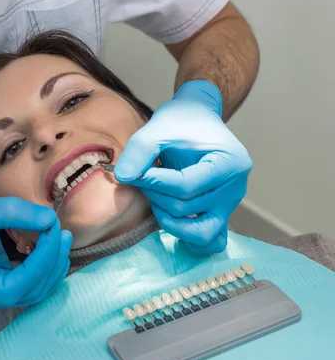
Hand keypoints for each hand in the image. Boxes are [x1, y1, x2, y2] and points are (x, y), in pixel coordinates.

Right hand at [0, 192, 71, 309]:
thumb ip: (15, 213)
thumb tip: (50, 219)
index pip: (15, 287)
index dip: (41, 263)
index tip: (54, 234)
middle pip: (27, 292)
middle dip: (50, 264)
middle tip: (61, 232)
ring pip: (31, 291)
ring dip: (49, 266)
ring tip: (59, 237)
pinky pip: (26, 282)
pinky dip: (41, 266)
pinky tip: (50, 246)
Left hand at [114, 80, 251, 252]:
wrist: (196, 119)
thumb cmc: (180, 121)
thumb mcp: (158, 128)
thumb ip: (139, 150)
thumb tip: (124, 178)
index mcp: (229, 162)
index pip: (187, 186)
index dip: (156, 184)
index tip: (137, 174)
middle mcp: (236, 187)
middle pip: (189, 208)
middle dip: (157, 197)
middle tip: (144, 179)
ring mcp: (230, 204)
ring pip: (200, 232)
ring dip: (169, 220)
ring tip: (156, 198)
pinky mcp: (221, 213)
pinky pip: (210, 240)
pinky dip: (189, 238)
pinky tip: (170, 221)